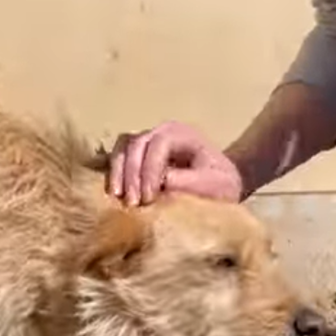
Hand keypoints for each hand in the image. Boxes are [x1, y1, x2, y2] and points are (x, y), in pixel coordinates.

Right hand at [107, 121, 243, 205]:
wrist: (220, 185)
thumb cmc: (220, 184)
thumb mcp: (214, 185)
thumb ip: (190, 182)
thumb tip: (162, 183)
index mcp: (182, 134)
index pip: (158, 145)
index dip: (150, 170)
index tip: (150, 198)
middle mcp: (161, 132)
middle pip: (136, 144)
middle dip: (132, 174)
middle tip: (133, 203)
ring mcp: (147, 141)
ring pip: (123, 148)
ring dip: (119, 173)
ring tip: (119, 197)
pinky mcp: (138, 155)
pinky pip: (119, 157)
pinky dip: (115, 173)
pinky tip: (115, 194)